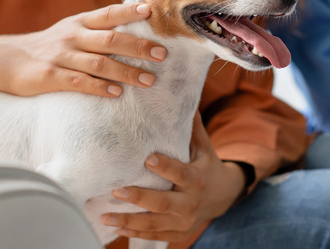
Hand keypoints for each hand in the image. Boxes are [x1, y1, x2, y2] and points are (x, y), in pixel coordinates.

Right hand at [0, 3, 166, 97]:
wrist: (6, 60)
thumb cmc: (51, 46)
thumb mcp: (73, 30)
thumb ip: (101, 29)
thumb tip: (139, 27)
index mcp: (81, 23)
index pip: (109, 14)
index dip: (130, 12)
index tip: (152, 12)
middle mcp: (73, 36)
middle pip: (111, 39)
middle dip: (138, 47)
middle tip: (162, 54)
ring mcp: (61, 56)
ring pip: (99, 63)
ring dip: (126, 72)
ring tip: (149, 80)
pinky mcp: (50, 77)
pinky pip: (79, 82)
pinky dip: (99, 88)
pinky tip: (117, 93)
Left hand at [100, 115, 247, 241]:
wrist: (224, 195)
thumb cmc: (206, 164)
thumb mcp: (203, 146)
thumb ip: (191, 126)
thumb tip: (182, 94)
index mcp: (198, 178)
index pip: (181, 172)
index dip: (166, 167)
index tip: (147, 158)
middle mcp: (192, 201)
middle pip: (164, 202)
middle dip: (141, 198)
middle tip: (117, 190)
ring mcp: (184, 220)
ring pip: (155, 223)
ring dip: (129, 221)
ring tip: (106, 215)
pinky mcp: (178, 233)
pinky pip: (154, 235)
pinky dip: (135, 233)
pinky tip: (116, 228)